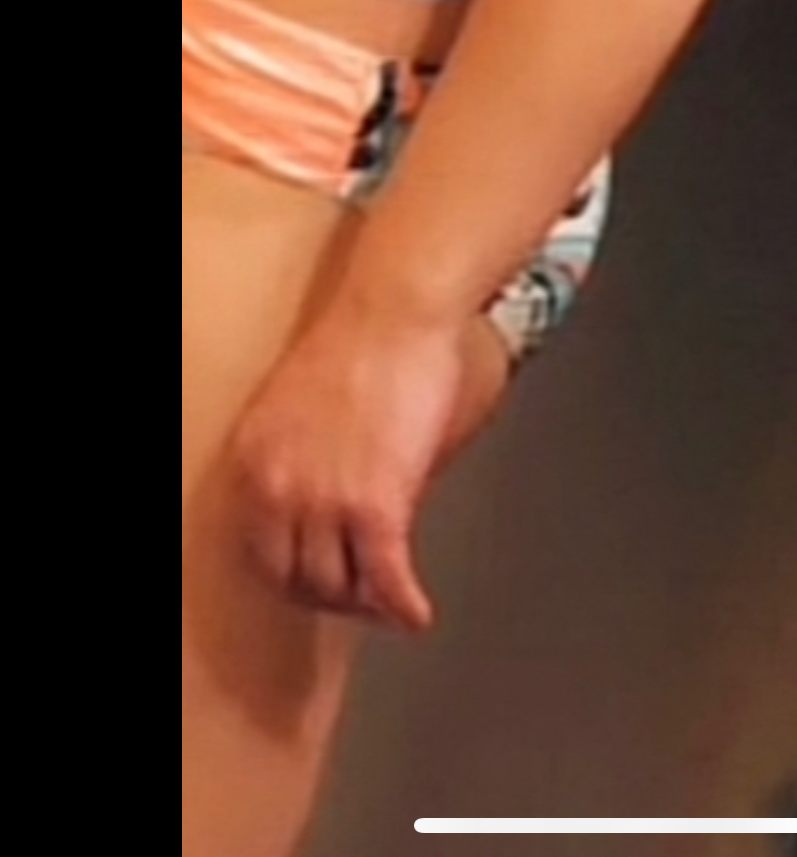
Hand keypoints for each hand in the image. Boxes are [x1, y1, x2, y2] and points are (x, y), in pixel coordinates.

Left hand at [229, 295, 477, 632]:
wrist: (395, 310)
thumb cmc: (360, 337)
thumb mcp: (300, 404)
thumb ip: (304, 461)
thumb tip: (330, 506)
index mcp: (253, 460)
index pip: (259, 550)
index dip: (292, 576)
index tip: (315, 582)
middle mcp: (277, 488)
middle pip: (296, 578)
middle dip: (330, 596)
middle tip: (359, 599)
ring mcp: (324, 502)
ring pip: (339, 587)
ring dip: (368, 604)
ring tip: (390, 604)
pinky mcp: (376, 507)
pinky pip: (386, 579)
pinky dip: (403, 605)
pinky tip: (417, 613)